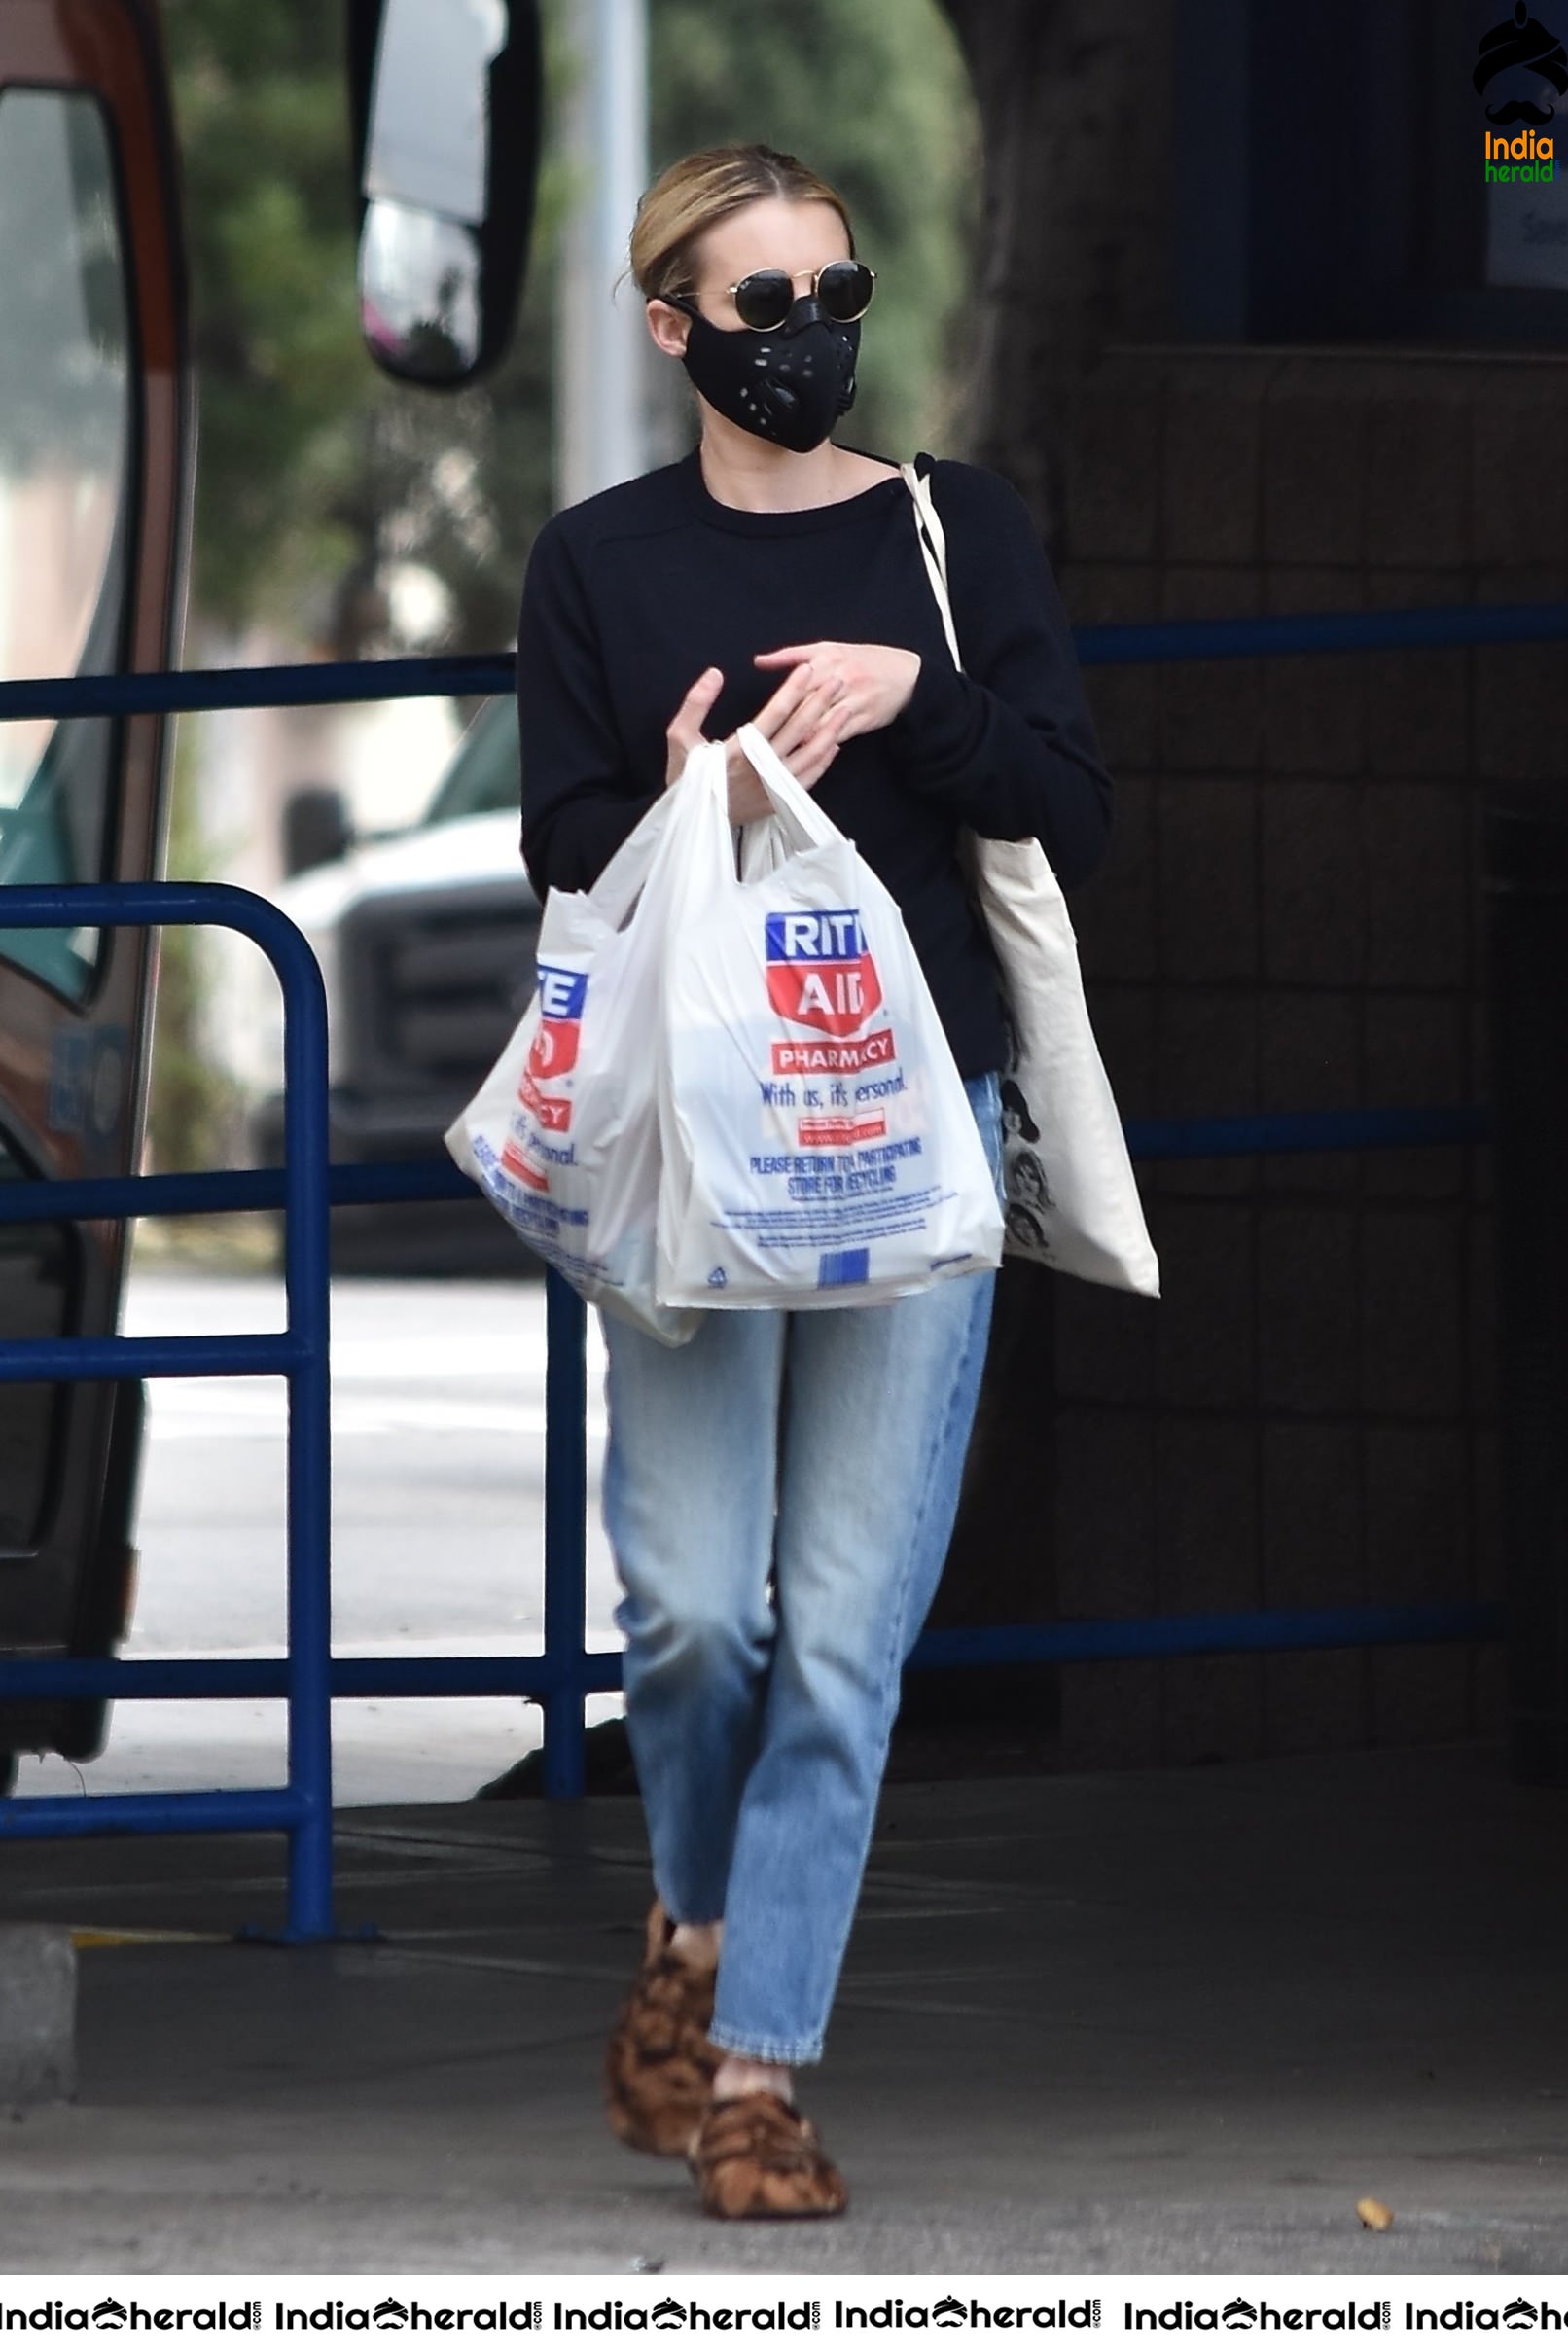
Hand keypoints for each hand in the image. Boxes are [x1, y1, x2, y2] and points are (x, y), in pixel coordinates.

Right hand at [663, 658, 844, 823]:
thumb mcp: (679, 737)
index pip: (775, 713)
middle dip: (820, 701)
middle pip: (800, 729)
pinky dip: (824, 761)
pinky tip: (833, 744)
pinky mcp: (779, 802)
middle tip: (837, 680)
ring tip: (844, 708)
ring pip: (811, 754)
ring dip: (831, 730)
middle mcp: (763, 768)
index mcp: (740, 750)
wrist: (691, 823)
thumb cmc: (684, 778)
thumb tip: (715, 673)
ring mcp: (775, 787)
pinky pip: (810, 779)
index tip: (808, 669)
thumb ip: (696, 703)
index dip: (794, 689)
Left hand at [753, 640, 920, 744]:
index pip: (795, 682)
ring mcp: (853, 701)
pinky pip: (838, 734)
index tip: (758, 719)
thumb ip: (792, 656)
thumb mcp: (830, 648)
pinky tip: (806, 753)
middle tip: (762, 740)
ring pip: (820, 722)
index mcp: (828, 660)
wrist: (908, 676)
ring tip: (780, 750)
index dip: (776, 702)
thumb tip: (758, 661)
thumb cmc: (865, 660)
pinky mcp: (863, 720)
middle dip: (784, 724)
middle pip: (805, 704)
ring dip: (800, 738)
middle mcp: (840, 679)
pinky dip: (821, 744)